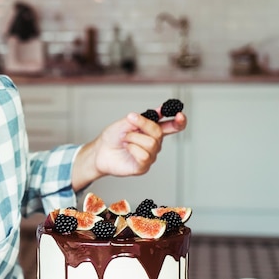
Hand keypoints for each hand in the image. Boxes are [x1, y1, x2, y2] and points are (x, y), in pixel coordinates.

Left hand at [72, 108, 186, 190]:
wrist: (99, 151)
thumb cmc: (112, 137)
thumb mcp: (125, 122)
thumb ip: (141, 118)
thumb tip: (157, 112)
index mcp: (152, 131)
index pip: (172, 126)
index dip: (179, 121)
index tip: (179, 115)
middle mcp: (154, 143)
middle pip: (159, 132)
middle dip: (143, 125)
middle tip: (130, 121)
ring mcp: (150, 155)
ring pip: (151, 143)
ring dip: (133, 138)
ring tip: (125, 139)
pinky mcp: (143, 166)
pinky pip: (145, 156)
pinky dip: (133, 149)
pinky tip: (127, 149)